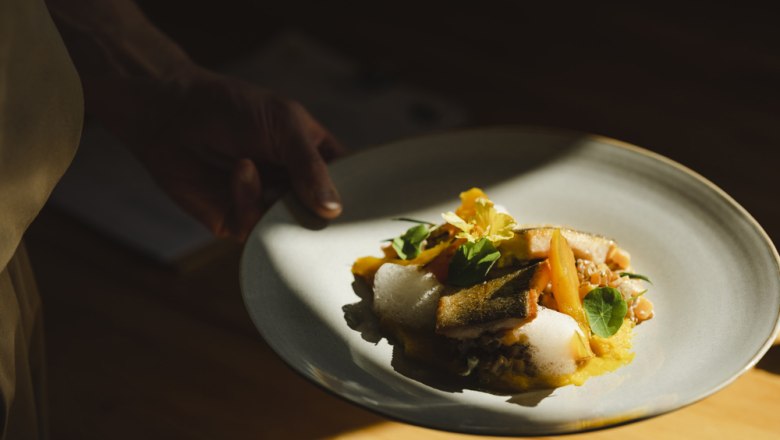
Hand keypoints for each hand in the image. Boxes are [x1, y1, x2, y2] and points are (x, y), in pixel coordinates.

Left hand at [106, 67, 345, 240]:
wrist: (171, 114)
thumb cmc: (232, 107)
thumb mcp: (283, 124)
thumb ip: (310, 166)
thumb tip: (334, 210)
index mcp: (316, 158)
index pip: (350, 184)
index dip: (362, 198)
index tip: (371, 212)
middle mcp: (296, 187)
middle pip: (325, 216)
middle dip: (322, 217)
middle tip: (323, 214)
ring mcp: (269, 206)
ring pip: (291, 229)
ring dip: (276, 202)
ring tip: (252, 165)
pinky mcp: (238, 221)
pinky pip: (255, 227)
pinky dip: (248, 199)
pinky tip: (238, 170)